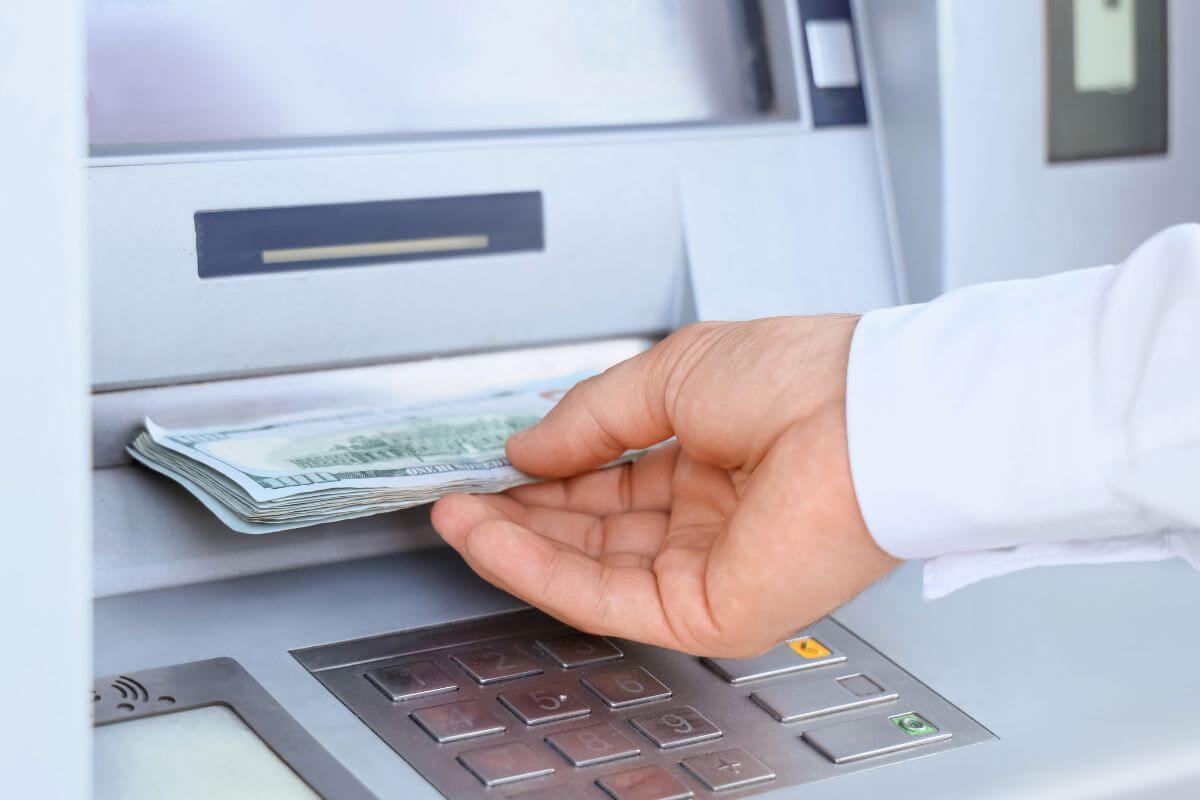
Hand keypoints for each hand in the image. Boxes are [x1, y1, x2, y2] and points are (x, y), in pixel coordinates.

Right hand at [431, 317, 898, 656]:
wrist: (869, 413)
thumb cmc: (803, 379)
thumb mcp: (670, 376)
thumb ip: (590, 419)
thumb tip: (528, 448)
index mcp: (712, 461)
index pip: (610, 482)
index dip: (546, 475)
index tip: (492, 465)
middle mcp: (710, 520)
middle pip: (593, 533)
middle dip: (521, 516)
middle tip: (462, 498)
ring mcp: (709, 570)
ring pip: (589, 571)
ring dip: (516, 545)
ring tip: (457, 517)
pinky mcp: (709, 611)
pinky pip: (604, 598)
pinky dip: (539, 570)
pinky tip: (491, 540)